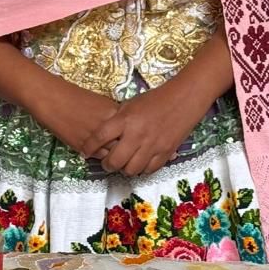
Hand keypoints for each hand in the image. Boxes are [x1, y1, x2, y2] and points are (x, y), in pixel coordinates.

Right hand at [31, 81, 121, 158]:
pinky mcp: (84, 147)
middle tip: (121, 149)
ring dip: (112, 155)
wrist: (50, 98)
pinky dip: (98, 156)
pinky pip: (98, 157)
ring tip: (109, 153)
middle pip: (125, 144)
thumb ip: (110, 115)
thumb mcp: (98, 102)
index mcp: (114, 113)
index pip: (130, 131)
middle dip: (124, 148)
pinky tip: (94, 150)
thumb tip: (119, 128)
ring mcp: (97, 138)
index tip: (126, 138)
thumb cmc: (72, 95)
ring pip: (113, 154)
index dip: (128, 136)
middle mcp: (109, 127)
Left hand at [82, 82, 208, 177]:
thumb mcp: (130, 105)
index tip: (85, 152)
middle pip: (115, 160)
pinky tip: (138, 163)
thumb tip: (103, 135)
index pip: (100, 137)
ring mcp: (152, 146)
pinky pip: (149, 170)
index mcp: (125, 119)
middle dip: (106, 165)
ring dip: (124, 169)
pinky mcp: (166, 153)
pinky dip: (142, 169)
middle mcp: (137, 135)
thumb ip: (117, 120)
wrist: (183, 99)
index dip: (90, 147)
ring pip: (131, 169)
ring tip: (122, 164)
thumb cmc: (154, 99)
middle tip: (105, 163)